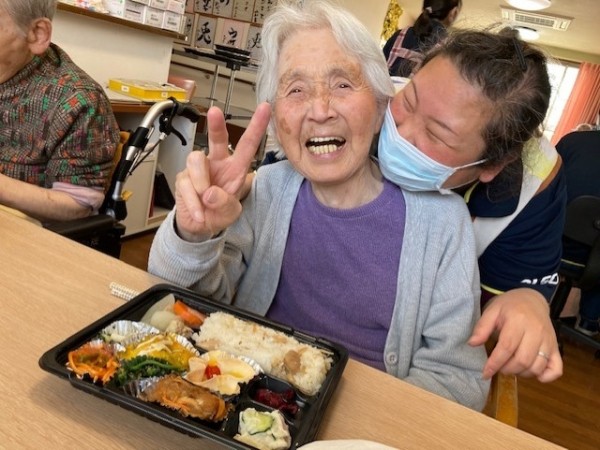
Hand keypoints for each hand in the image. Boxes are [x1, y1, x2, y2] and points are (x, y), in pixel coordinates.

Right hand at [174, 103, 270, 240]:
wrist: (198, 226)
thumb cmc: (218, 213)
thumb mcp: (231, 214)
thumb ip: (225, 204)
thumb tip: (209, 193)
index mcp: (235, 168)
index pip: (248, 145)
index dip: (256, 127)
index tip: (264, 108)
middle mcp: (217, 163)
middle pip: (217, 139)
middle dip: (216, 125)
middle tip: (215, 112)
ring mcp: (198, 169)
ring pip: (196, 160)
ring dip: (201, 183)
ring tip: (205, 202)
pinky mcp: (183, 178)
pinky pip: (186, 184)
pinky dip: (194, 203)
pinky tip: (199, 213)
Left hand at [468, 288, 562, 382]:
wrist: (532, 300)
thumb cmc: (509, 306)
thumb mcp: (492, 311)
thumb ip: (482, 327)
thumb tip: (472, 343)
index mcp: (519, 320)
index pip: (507, 347)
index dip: (495, 363)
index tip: (485, 372)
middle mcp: (537, 331)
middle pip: (523, 360)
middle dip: (507, 369)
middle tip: (498, 367)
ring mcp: (549, 340)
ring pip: (537, 367)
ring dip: (522, 373)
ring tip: (511, 367)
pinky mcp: (556, 347)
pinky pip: (556, 369)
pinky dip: (546, 377)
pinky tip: (533, 374)